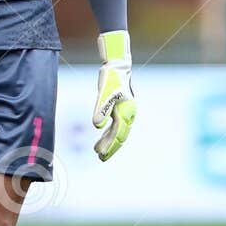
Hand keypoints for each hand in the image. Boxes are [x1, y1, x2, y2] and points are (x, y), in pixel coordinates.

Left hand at [92, 30, 136, 160]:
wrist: (118, 67)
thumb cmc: (111, 78)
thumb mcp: (104, 92)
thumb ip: (101, 109)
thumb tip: (96, 126)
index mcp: (127, 111)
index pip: (118, 132)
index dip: (109, 144)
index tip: (101, 153)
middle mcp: (129, 114)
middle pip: (120, 136)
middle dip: (111, 147)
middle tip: (101, 158)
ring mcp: (126, 113)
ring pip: (118, 133)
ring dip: (109, 143)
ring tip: (98, 153)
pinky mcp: (120, 111)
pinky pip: (115, 127)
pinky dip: (108, 135)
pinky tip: (100, 141)